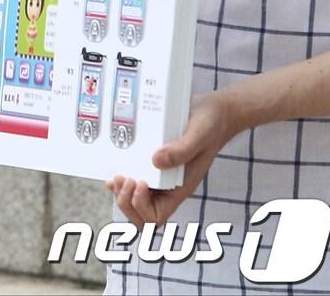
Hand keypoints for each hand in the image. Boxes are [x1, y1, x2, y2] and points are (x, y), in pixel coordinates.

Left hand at [106, 90, 238, 227]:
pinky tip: (115, 168)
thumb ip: (182, 149)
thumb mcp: (199, 134)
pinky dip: (120, 180)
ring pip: (132, 201)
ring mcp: (158, 176)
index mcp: (180, 188)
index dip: (142, 207)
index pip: (156, 217)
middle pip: (140, 214)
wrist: (214, 112)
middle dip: (125, 201)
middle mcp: (168, 186)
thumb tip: (156, 161)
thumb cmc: (211, 125)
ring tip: (118, 175)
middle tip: (124, 178)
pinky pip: (131, 181)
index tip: (141, 182)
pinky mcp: (150, 162)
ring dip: (121, 193)